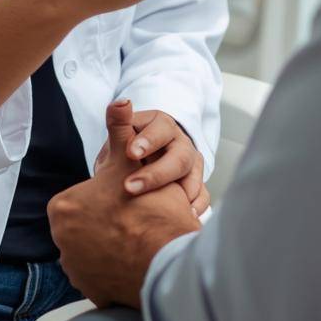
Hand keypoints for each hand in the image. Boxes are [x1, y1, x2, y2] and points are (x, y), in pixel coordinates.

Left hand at [50, 99, 200, 307]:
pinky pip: (99, 274)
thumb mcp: (130, 159)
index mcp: (63, 208)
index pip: (82, 195)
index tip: (125, 193)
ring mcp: (74, 268)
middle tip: (132, 214)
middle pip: (87, 222)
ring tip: (135, 234)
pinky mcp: (88, 290)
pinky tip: (132, 256)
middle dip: (106, 218)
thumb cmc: (147, 208)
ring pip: (93, 247)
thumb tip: (119, 100)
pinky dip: (112, 267)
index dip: (107, 191)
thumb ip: (120, 128)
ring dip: (109, 242)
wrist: (164, 259)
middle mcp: (61, 241)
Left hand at [94, 109, 210, 216]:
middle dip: (157, 173)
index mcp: (160, 125)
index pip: (159, 128)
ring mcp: (190, 162)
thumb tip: (119, 105)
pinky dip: (196, 204)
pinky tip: (186, 215)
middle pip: (178, 154)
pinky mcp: (196, 182)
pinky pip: (202, 193)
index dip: (147, 140)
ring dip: (180, 192)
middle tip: (131, 187)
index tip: (131, 153)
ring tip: (164, 209)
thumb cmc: (126, 151)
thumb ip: (118, 125)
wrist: (139, 166)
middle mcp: (179, 141)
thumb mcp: (120, 137)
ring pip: (192, 174)